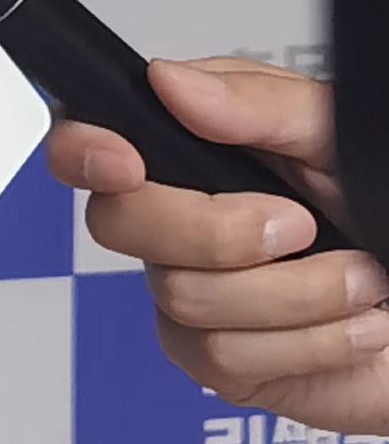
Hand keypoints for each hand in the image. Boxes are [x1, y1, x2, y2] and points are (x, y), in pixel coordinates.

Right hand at [67, 59, 373, 429]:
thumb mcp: (341, 136)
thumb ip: (261, 102)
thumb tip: (171, 81)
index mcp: (198, 156)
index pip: (91, 145)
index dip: (83, 151)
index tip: (123, 162)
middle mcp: (182, 225)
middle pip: (117, 224)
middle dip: (216, 231)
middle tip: (298, 225)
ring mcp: (196, 294)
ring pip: (184, 297)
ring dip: (299, 293)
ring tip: (362, 280)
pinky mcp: (222, 362)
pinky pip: (225, 356)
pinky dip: (313, 340)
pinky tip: (355, 325)